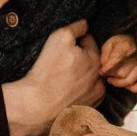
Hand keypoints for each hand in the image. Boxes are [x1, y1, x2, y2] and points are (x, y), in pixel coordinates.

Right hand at [1, 19, 104, 135]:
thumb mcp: (61, 37)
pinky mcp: (87, 111)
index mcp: (97, 60)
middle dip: (78, 58)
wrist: (36, 106)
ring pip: (88, 79)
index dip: (74, 40)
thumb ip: (77, 26)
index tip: (62, 47)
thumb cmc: (48, 70)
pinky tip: (64, 91)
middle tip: (60, 62)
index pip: (88, 41)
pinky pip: (84, 96)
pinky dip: (77, 92)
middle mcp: (101, 80)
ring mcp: (95, 98)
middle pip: (89, 60)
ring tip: (61, 78)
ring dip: (79, 75)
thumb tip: (85, 23)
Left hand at [99, 34, 136, 92]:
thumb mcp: (108, 45)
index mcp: (126, 46)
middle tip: (107, 73)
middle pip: (122, 73)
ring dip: (119, 82)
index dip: (107, 69)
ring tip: (113, 79)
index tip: (101, 71)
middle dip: (111, 75)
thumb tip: (104, 69)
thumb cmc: (118, 44)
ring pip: (129, 80)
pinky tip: (126, 85)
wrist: (130, 41)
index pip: (116, 61)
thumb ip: (105, 57)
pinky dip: (135, 88)